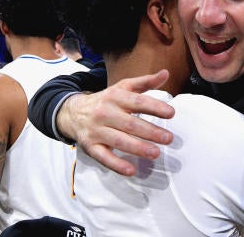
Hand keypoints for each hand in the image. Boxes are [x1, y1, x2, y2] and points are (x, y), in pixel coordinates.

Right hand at [58, 70, 174, 175]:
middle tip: (168, 138)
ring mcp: (96, 130)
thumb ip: (145, 82)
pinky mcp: (91, 146)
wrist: (73, 112)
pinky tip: (131, 170)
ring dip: (138, 148)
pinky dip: (117, 165)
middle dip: (150, 132)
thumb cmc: (106, 100)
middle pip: (130, 123)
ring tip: (156, 153)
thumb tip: (165, 73)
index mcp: (115, 96)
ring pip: (119, 140)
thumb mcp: (123, 87)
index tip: (171, 113)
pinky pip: (103, 157)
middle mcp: (105, 113)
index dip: (154, 107)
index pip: (137, 102)